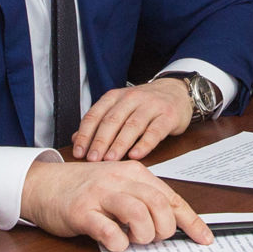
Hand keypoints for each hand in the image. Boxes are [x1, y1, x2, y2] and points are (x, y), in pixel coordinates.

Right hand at [20, 158, 211, 251]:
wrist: (43, 185)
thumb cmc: (84, 189)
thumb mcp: (119, 186)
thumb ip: (143, 199)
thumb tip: (173, 225)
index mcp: (134, 172)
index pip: (172, 197)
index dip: (191, 221)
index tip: (205, 239)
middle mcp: (119, 179)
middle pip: (159, 205)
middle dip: (164, 229)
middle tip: (154, 238)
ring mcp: (100, 194)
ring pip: (139, 214)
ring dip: (144, 235)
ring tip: (135, 239)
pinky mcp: (81, 211)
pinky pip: (109, 231)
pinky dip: (118, 243)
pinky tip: (115, 243)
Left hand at [72, 78, 193, 160]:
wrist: (176, 91)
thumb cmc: (144, 105)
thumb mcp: (120, 108)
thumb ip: (99, 123)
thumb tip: (76, 140)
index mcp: (115, 97)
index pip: (95, 115)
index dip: (85, 134)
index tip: (79, 152)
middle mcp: (131, 98)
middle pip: (112, 121)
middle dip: (100, 141)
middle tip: (93, 159)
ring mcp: (151, 106)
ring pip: (132, 126)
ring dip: (119, 144)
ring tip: (110, 160)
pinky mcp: (168, 116)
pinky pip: (154, 131)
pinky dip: (144, 144)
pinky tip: (135, 155)